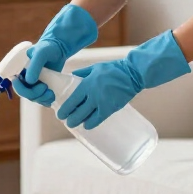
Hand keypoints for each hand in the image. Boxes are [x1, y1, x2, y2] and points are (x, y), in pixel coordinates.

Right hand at [11, 3, 97, 105]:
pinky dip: (46, 100)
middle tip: (46, 88)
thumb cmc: (48, 48)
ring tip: (51, 93)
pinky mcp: (42, 87)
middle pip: (25, 94)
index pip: (17, 85)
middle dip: (35, 94)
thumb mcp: (41, 54)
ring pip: (34, 98)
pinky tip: (52, 96)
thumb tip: (29, 81)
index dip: (23, 89)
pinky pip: (41, 98)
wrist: (58, 48)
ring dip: (42, 99)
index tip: (34, 84)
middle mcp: (25, 78)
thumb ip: (34, 66)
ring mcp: (34, 84)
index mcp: (20, 70)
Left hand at [57, 30, 190, 129]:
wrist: (133, 74)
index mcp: (87, 83)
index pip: (72, 100)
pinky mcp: (111, 108)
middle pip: (77, 112)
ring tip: (76, 124)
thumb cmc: (113, 69)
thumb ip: (82, 73)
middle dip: (70, 119)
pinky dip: (91, 124)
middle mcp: (93, 94)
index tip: (60, 115)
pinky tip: (87, 125)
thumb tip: (71, 76)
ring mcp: (102, 102)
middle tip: (67, 121)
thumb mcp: (95, 68)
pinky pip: (98, 119)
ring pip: (87, 117)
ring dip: (79, 122)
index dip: (65, 109)